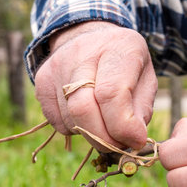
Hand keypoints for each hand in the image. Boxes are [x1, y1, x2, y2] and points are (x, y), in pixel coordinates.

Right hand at [34, 21, 157, 149]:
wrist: (93, 40)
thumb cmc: (126, 66)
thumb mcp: (146, 81)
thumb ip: (141, 111)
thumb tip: (132, 141)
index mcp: (118, 48)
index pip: (111, 93)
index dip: (122, 125)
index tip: (135, 140)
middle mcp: (82, 52)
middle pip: (82, 108)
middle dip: (103, 138)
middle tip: (118, 145)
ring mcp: (57, 66)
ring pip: (70, 119)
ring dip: (91, 134)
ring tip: (105, 121)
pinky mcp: (40, 81)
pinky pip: (57, 122)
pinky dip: (76, 129)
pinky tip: (87, 114)